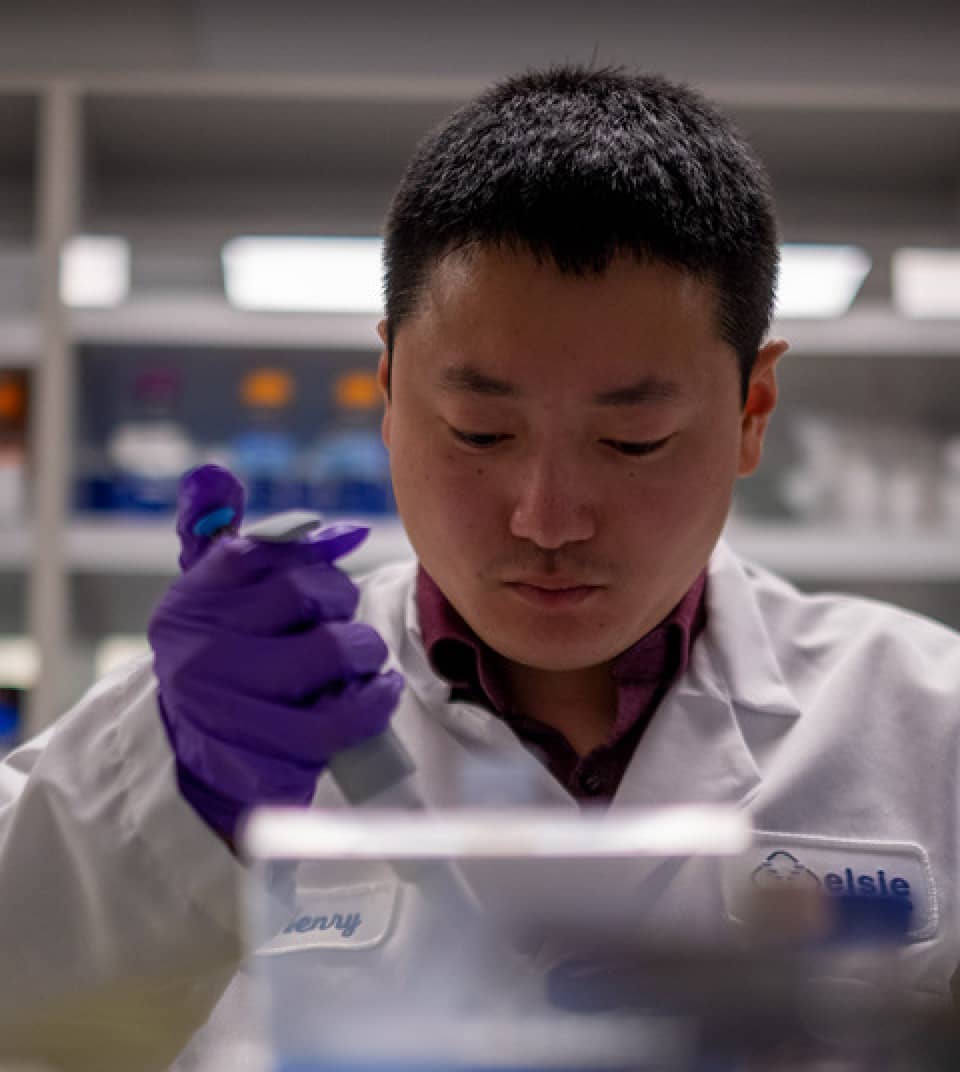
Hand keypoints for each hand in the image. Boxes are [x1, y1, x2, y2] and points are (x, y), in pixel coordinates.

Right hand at [149, 465, 403, 842]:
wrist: (191, 756)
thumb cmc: (220, 658)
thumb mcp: (208, 594)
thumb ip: (216, 531)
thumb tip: (214, 476)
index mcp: (193, 601)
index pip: (267, 550)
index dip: (317, 554)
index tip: (337, 562)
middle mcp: (202, 649)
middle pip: (307, 593)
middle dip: (342, 603)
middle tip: (346, 621)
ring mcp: (230, 707)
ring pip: (333, 652)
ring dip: (365, 653)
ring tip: (364, 663)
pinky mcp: (262, 758)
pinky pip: (343, 720)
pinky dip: (373, 703)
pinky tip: (376, 694)